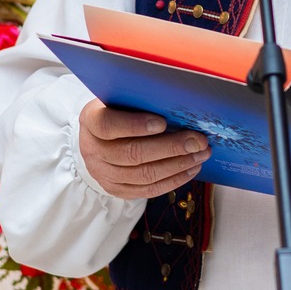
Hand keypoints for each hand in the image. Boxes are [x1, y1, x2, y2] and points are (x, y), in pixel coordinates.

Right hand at [78, 102, 209, 200]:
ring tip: (200, 155)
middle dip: (170, 148)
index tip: (162, 122)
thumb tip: (177, 105)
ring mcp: (103, 174)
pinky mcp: (117, 190)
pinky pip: (148, 190)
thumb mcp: (120, 99)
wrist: (97, 139)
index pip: (108, 125)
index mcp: (91, 121)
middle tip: (197, 141)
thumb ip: (140, 101)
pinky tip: (190, 169)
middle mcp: (93, 150)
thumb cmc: (116, 112)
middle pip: (132, 154)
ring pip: (143, 175)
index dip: (135, 125)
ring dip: (177, 165)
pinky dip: (173, 180)